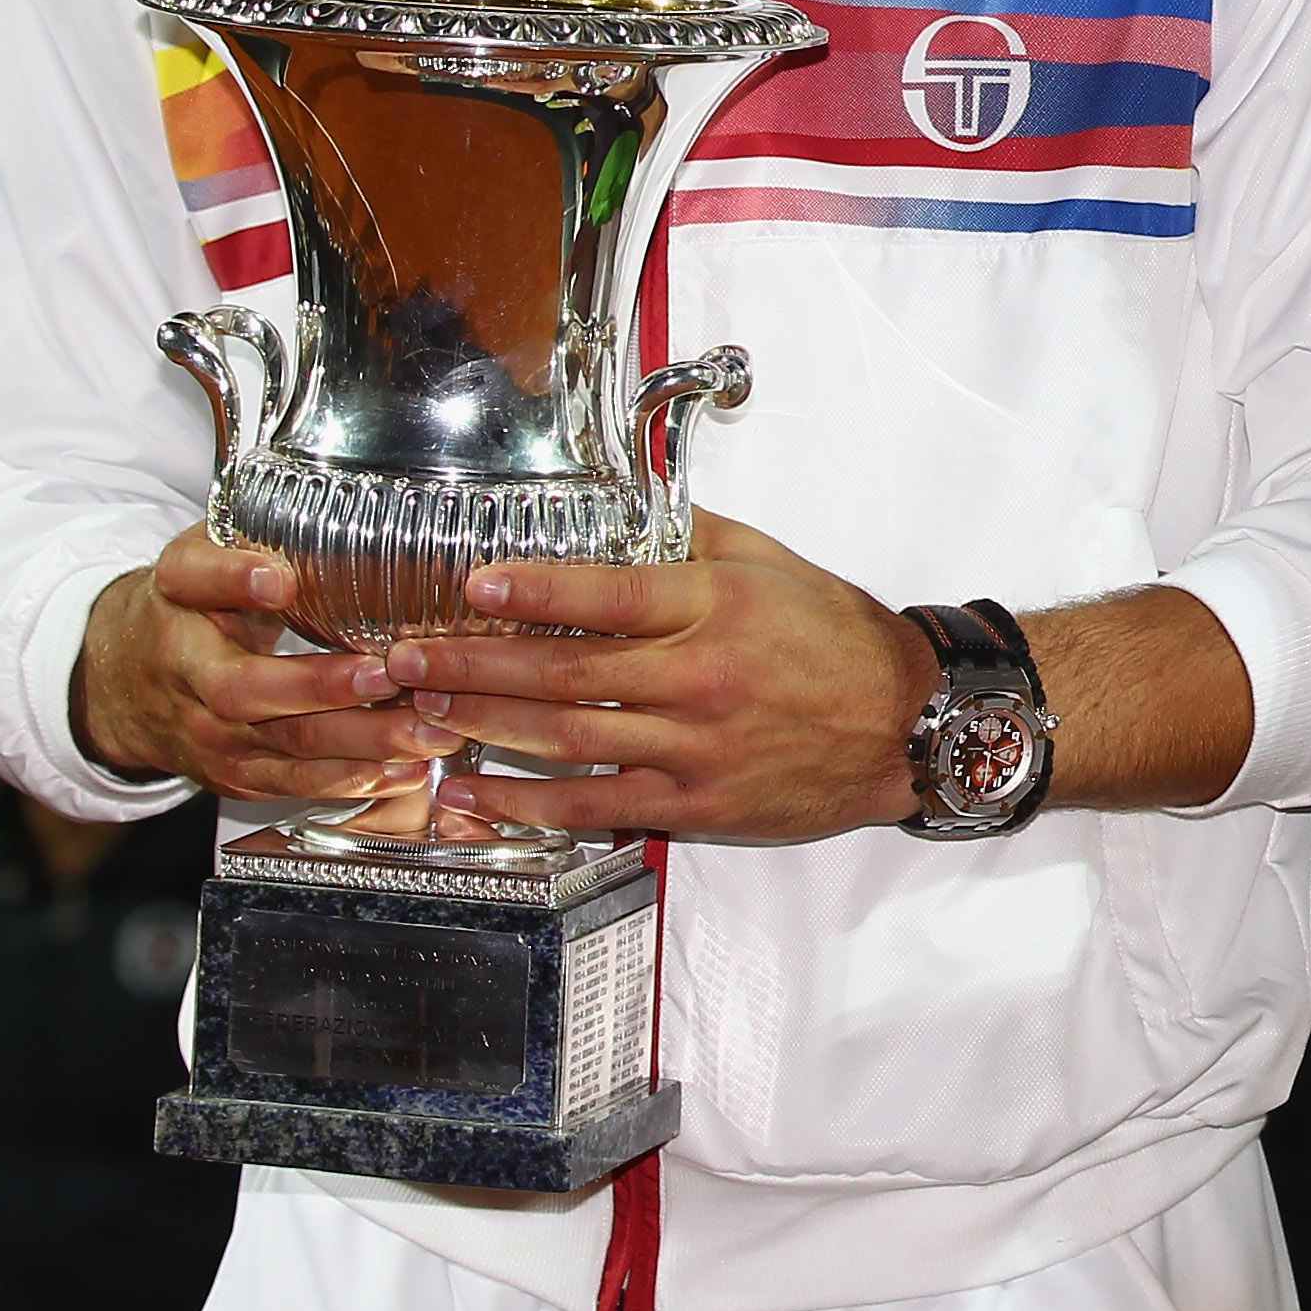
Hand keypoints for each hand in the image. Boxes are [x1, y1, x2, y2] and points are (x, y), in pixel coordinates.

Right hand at [72, 527, 455, 800]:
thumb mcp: (205, 556)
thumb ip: (255, 538)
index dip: (233, 578)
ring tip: (425, 726)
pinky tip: (405, 768)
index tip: (278, 579)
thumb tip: (344, 511)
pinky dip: (353, 779)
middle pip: (242, 687)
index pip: (194, 578)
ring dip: (360, 740)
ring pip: (282, 742)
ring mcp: (207, 730)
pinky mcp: (233, 772)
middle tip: (387, 672)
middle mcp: (185, 668)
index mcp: (177, 594)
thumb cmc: (190, 608)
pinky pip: (294, 782)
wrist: (125, 684)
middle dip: (319, 686)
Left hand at [380, 511, 934, 840]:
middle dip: (472, 664)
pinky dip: (526, 802)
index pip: (611, 593)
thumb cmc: (840, 641)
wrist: (908, 726)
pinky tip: (473, 791)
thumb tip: (627, 505)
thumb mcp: (776, 563)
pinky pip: (595, 804)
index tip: (474, 583)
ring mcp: (694, 746)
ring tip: (420, 712)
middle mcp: (700, 675)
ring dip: (482, 725)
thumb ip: (697, 535)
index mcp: (716, 605)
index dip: (536, 589)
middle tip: (403, 659)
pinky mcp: (694, 804)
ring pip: (567, 737)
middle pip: (565, 670)